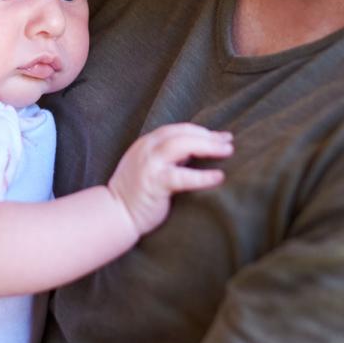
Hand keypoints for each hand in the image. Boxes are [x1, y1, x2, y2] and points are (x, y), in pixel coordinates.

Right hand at [107, 123, 232, 235]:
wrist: (114, 213)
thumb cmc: (136, 193)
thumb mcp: (150, 166)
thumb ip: (169, 156)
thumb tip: (198, 151)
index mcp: (147, 143)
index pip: (178, 129)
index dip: (202, 131)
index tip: (222, 137)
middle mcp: (148, 148)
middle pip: (182, 133)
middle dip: (208, 136)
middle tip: (229, 142)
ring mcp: (150, 164)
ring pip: (182, 145)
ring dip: (207, 146)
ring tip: (227, 151)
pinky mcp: (154, 183)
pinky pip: (182, 176)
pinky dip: (202, 176)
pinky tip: (218, 177)